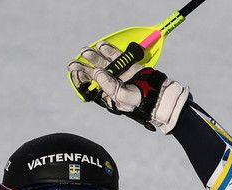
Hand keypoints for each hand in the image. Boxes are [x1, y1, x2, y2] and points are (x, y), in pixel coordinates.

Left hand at [68, 41, 188, 132]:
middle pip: (94, 74)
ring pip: (103, 63)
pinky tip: (101, 46)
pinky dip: (108, 50)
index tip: (75, 72)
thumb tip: (97, 72)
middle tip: (74, 62)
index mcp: (107, 95)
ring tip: (85, 51)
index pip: (90, 87)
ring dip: (94, 57)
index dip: (81, 79)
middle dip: (84, 67)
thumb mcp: (122, 97)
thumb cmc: (140, 101)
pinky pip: (116, 56)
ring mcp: (118, 73)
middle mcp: (110, 84)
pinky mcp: (127, 65)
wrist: (158, 94)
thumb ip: (109, 85)